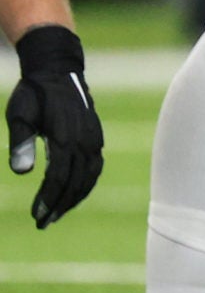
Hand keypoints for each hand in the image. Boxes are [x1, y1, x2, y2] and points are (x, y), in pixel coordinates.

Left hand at [7, 25, 100, 227]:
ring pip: (90, 177)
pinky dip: (87, 184)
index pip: (58, 178)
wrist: (58, 70)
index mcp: (65, 137)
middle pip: (75, 182)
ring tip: (58, 213)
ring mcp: (93, 138)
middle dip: (60, 205)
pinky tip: (75, 192)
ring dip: (75, 198)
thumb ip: (21, 143)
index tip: (36, 215)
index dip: (47, 199)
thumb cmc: (33, 94)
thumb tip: (21, 172)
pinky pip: (96, 166)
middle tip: (43, 222)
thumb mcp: (19, 116)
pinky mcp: (96, 136)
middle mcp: (84, 140)